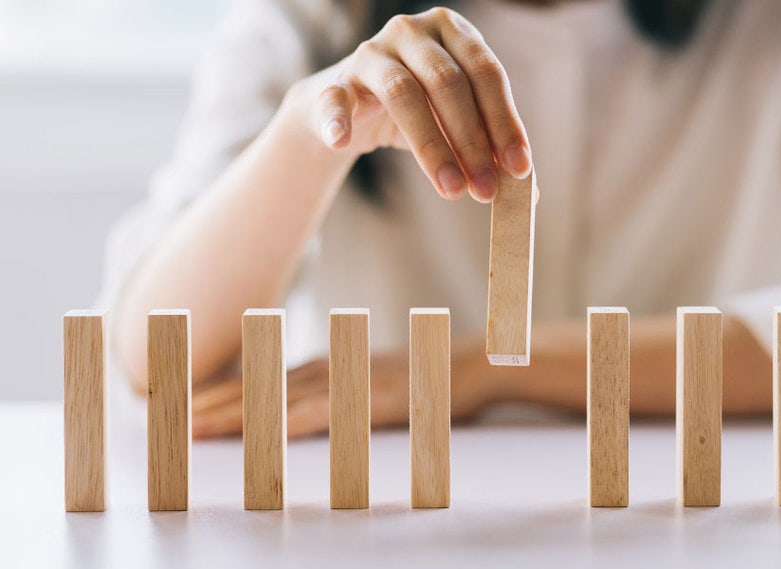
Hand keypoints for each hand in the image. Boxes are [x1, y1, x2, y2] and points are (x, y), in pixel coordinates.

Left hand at [192, 344, 495, 438]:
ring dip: (237, 414)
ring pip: (280, 400)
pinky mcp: (369, 399)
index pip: (262, 382)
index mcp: (325, 367)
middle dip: (213, 405)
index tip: (183, 407)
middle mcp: (328, 369)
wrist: (468, 364)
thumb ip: (336, 396)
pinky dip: (289, 422)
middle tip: (169, 418)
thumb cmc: (422, 381)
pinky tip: (261, 432)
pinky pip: (323, 412)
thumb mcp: (371, 386)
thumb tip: (298, 415)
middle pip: (261, 388)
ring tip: (195, 427)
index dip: (222, 395)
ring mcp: (348, 382)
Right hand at [284, 6, 531, 202]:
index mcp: (452, 31)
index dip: (505, 121)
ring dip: (431, 146)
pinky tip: (343, 142)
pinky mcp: (336, 80)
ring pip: (404, 93)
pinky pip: (337, 99)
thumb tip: (528, 195)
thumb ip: (491, 150)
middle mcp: (412, 31)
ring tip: (451, 189)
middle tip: (484, 190)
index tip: (518, 169)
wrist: (351, 112)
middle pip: (448, 82)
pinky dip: (339, 119)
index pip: (486, 73)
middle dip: (472, 141)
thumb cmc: (419, 113)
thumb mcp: (458, 124)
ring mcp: (371, 52)